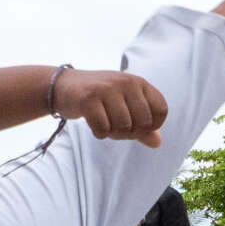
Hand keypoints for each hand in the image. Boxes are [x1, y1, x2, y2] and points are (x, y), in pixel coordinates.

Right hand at [51, 70, 166, 145]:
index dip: (152, 126)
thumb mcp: (124, 105)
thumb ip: (142, 124)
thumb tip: (157, 143)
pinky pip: (103, 129)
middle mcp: (125, 82)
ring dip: (113, 134)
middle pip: (142, 123)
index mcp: (138, 82)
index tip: (137, 127)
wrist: (63, 86)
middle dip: (130, 134)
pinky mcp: (88, 99)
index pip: (161, 110)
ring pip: (123, 127)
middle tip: (117, 129)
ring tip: (105, 125)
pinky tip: (94, 125)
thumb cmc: (99, 97)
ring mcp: (107, 89)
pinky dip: (99, 133)